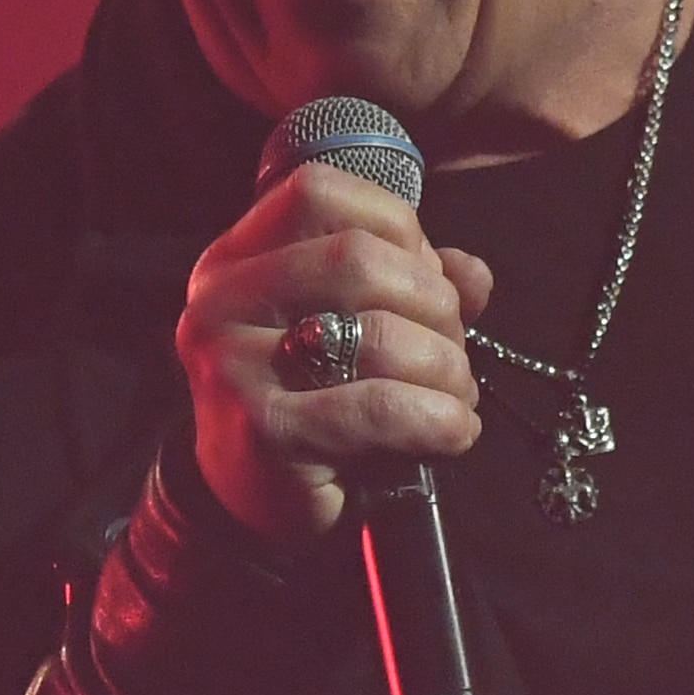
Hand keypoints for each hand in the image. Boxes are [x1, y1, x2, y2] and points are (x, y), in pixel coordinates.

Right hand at [176, 162, 493, 549]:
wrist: (261, 501)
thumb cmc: (316, 399)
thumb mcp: (359, 324)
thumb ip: (415, 284)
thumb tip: (473, 275)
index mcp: (236, 259)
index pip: (319, 192)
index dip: (396, 227)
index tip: (425, 282)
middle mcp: (220, 303)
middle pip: (358, 259)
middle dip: (434, 306)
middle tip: (453, 352)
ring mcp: (233, 368)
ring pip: (378, 333)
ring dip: (445, 367)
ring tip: (456, 395)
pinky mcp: (263, 433)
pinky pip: (379, 408)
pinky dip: (437, 418)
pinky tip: (453, 432)